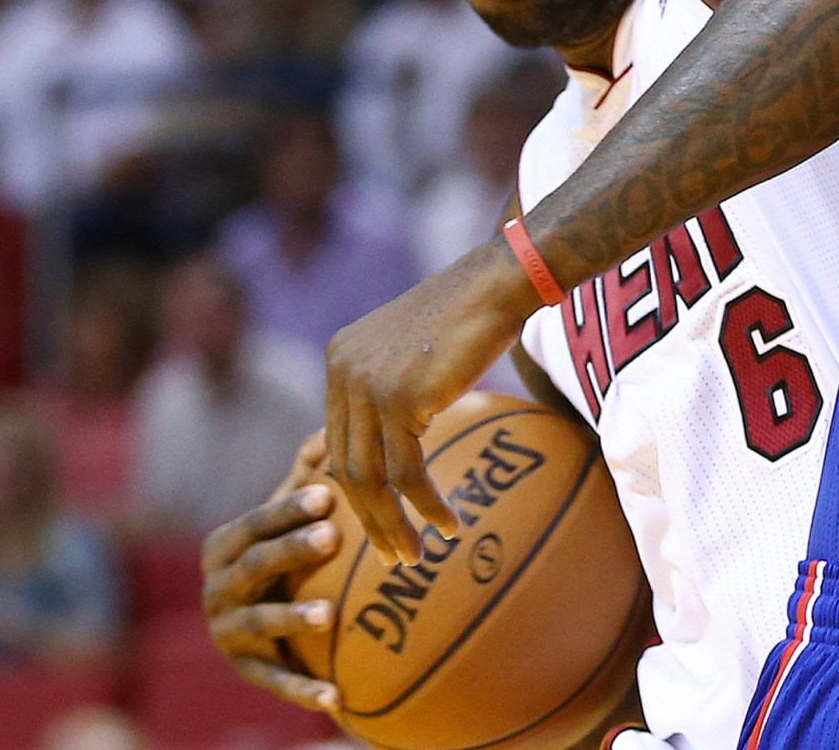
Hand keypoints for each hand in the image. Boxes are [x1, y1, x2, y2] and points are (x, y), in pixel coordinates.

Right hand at [201, 433, 342, 711]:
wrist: (257, 626)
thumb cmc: (280, 557)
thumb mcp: (284, 520)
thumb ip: (302, 479)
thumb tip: (328, 431)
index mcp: (224, 547)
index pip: (255, 522)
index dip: (288, 508)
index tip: (328, 494)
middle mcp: (217, 589)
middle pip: (255, 566)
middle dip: (292, 550)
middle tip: (332, 537)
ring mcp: (227, 633)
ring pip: (259, 624)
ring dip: (292, 619)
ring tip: (329, 614)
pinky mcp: (246, 671)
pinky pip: (275, 681)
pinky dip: (303, 690)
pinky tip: (336, 698)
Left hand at [326, 239, 534, 565]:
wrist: (500, 282)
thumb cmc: (476, 312)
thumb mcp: (418, 351)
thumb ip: (397, 388)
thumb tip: (403, 437)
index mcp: (341, 358)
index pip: (338, 438)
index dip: (357, 486)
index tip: (379, 520)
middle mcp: (343, 372)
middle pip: (346, 464)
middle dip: (368, 518)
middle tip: (390, 555)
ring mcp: (367, 386)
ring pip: (370, 477)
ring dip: (392, 524)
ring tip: (414, 555)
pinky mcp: (399, 400)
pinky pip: (407, 472)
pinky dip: (426, 505)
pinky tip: (447, 524)